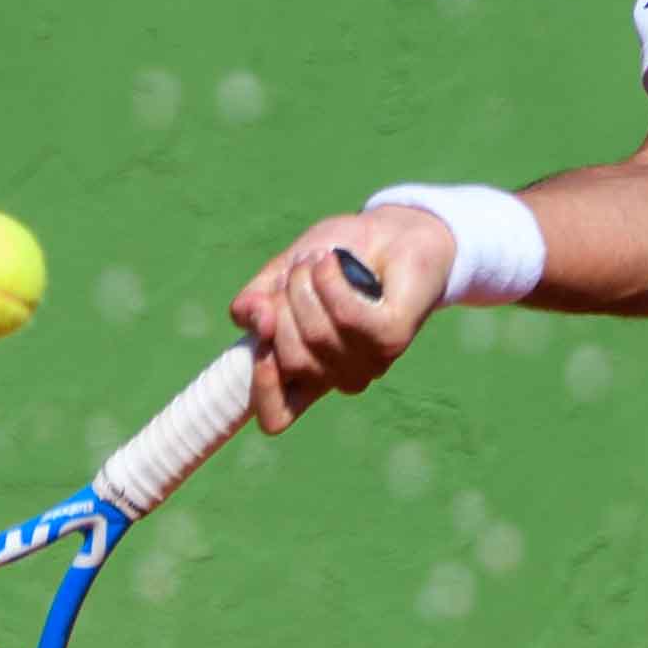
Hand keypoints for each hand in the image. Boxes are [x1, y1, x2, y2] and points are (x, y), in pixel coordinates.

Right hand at [230, 212, 434, 431]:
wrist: (392, 230)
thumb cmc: (333, 258)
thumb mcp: (279, 276)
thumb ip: (255, 302)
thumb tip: (254, 319)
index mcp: (308, 372)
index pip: (277, 417)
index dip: (262, 389)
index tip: (262, 345)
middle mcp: (338, 375)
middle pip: (289, 359)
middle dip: (282, 302)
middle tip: (300, 270)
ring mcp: (369, 361)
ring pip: (316, 334)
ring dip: (306, 283)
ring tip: (321, 259)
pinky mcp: (393, 338)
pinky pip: (347, 317)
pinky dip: (331, 280)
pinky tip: (335, 261)